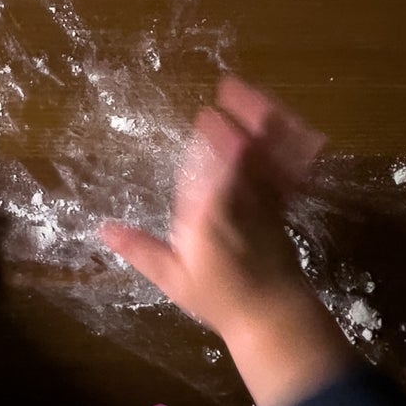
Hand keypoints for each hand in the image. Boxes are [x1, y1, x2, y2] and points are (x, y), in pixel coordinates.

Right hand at [101, 77, 351, 405]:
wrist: (273, 318)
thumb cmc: (219, 298)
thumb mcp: (173, 278)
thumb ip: (141, 249)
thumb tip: (103, 228)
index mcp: (212, 215)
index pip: (213, 171)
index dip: (215, 142)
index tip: (207, 115)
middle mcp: (243, 201)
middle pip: (246, 152)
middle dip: (243, 117)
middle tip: (233, 87)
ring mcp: (268, 202)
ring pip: (270, 155)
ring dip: (268, 122)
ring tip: (259, 96)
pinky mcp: (284, 205)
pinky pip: (292, 171)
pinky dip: (298, 148)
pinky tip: (302, 127)